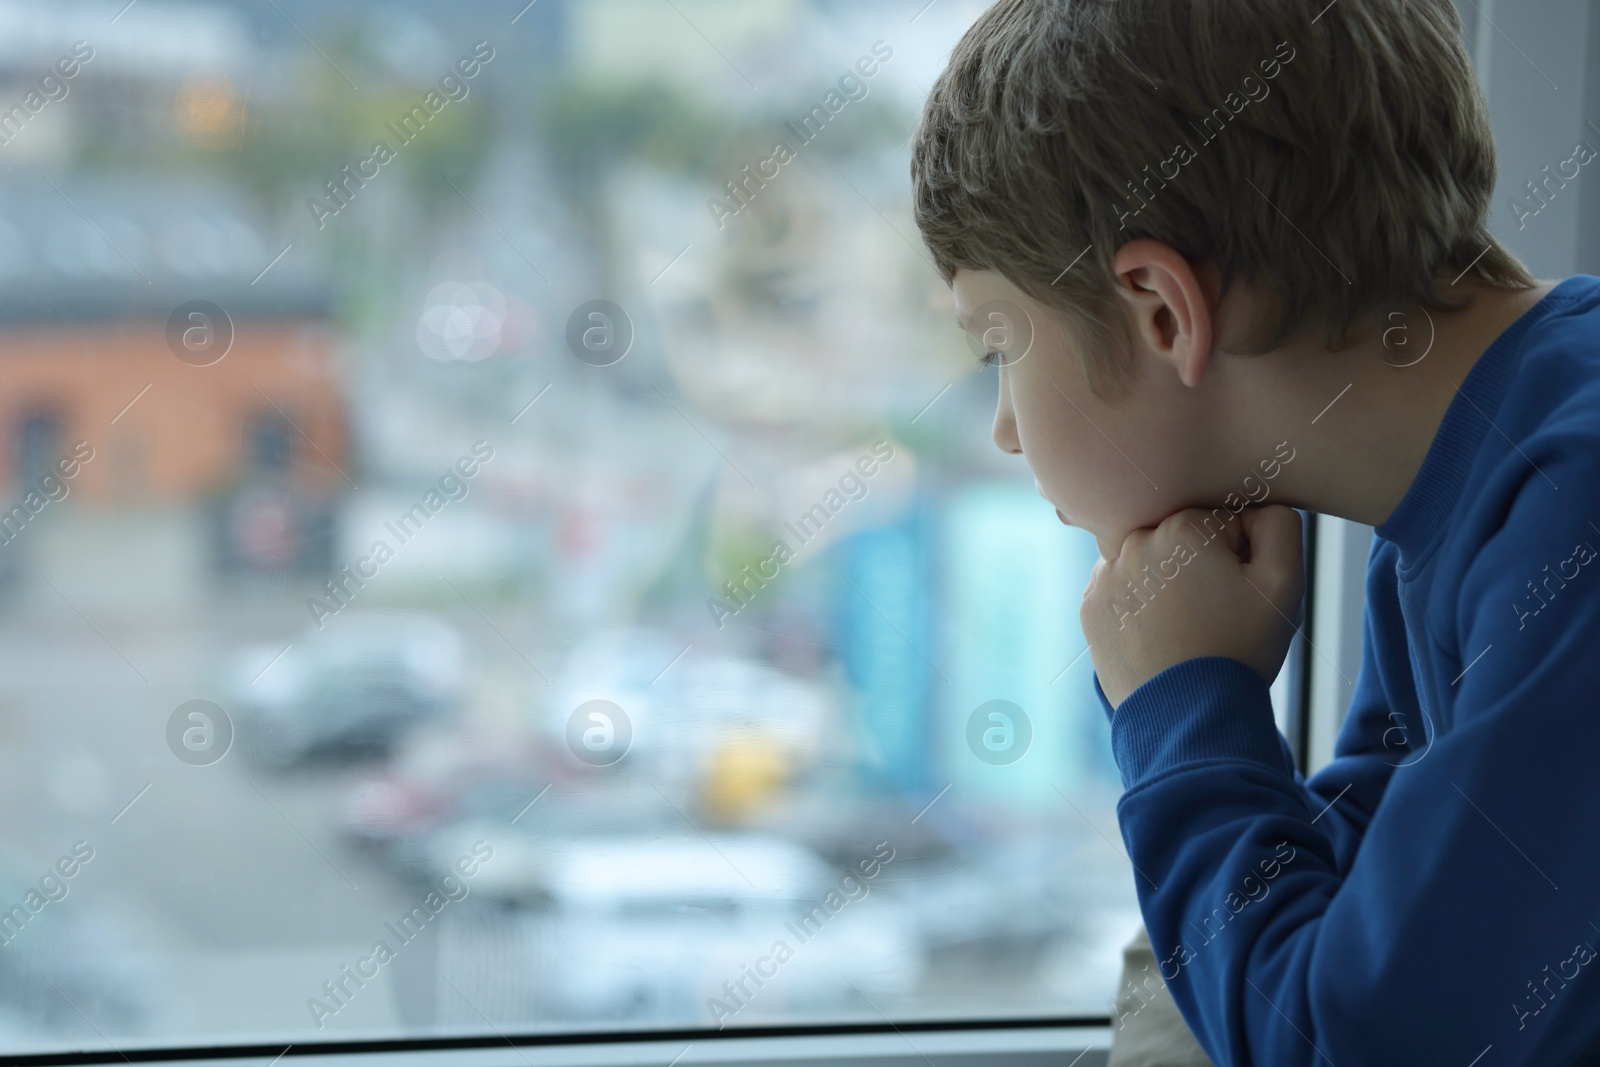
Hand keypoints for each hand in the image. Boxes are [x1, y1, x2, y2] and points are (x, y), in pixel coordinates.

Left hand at [1080, 504, 1304, 709]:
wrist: (1188, 714)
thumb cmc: (1240, 648)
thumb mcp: (1284, 583)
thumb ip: (1279, 524)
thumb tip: (1256, 506)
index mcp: (1181, 527)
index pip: (1222, 522)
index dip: (1240, 556)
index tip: (1238, 591)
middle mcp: (1132, 542)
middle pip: (1181, 540)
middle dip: (1202, 565)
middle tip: (1214, 612)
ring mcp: (1105, 576)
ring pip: (1150, 564)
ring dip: (1168, 582)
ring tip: (1186, 626)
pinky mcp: (1091, 607)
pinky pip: (1123, 591)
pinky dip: (1140, 606)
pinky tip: (1158, 636)